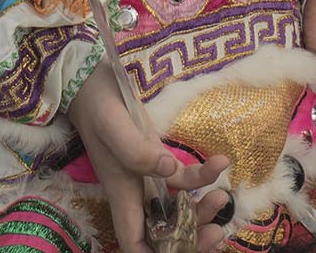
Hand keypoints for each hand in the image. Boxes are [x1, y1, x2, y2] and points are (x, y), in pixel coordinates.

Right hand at [71, 61, 229, 251]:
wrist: (92, 80)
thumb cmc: (98, 106)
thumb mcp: (115, 127)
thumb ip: (138, 151)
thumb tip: (168, 170)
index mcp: (122, 195)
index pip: (135, 243)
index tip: (182, 251)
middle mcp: (136, 193)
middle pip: (164, 231)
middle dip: (191, 236)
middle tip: (217, 230)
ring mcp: (149, 176)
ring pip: (178, 208)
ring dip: (202, 209)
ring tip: (223, 197)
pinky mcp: (158, 157)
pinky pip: (184, 179)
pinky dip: (204, 176)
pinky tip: (221, 161)